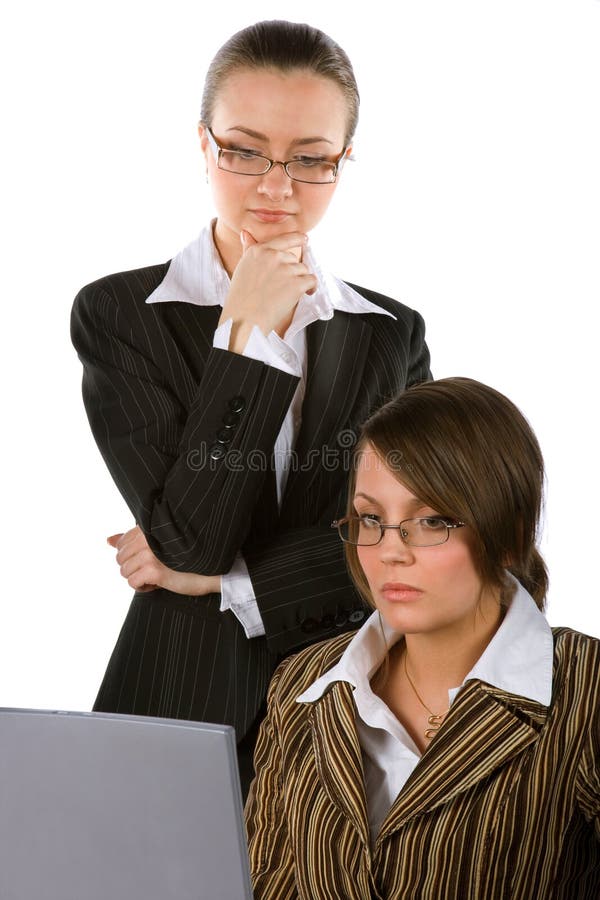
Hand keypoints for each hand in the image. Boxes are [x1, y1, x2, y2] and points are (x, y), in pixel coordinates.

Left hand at [107, 526, 221, 595]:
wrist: (212, 571)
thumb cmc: (187, 557)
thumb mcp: (157, 544)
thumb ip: (131, 540)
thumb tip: (108, 539)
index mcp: (148, 527)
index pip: (122, 542)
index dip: (132, 556)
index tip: (149, 558)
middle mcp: (147, 537)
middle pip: (120, 558)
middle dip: (134, 567)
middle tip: (154, 568)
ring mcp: (149, 553)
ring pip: (125, 571)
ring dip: (139, 577)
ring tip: (157, 575)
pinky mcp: (153, 570)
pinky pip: (132, 582)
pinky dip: (143, 587)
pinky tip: (157, 583)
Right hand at [221, 230, 316, 351]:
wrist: (244, 320)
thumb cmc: (240, 300)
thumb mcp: (242, 268)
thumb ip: (248, 249)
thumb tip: (246, 233)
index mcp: (258, 251)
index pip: (283, 239)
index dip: (297, 238)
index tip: (305, 240)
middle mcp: (272, 256)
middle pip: (294, 259)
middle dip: (293, 272)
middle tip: (282, 287)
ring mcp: (285, 269)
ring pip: (303, 270)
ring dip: (300, 281)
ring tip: (287, 294)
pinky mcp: (296, 283)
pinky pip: (311, 281)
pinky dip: (311, 288)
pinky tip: (304, 294)